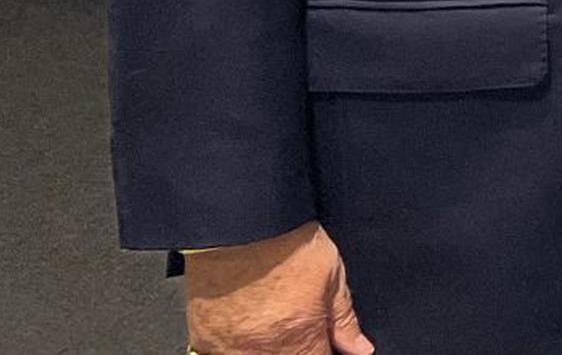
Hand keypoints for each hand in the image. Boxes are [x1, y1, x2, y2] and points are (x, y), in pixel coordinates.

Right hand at [186, 220, 372, 354]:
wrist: (239, 219)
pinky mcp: (202, 337)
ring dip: (269, 349)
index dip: (326, 352)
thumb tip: (359, 349)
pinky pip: (223, 354)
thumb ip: (344, 318)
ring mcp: (228, 348)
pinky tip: (250, 323)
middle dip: (298, 349)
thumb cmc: (286, 240)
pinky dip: (238, 346)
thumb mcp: (332, 273)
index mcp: (298, 337)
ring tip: (275, 321)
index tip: (325, 342)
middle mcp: (261, 350)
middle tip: (298, 326)